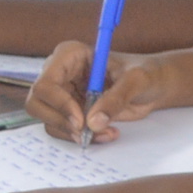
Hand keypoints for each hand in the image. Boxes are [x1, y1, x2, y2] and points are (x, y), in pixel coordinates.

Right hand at [28, 41, 192, 144]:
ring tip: (106, 132)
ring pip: (48, 120)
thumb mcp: (137, 80)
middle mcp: (60, 73)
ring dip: (73, 133)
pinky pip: (62, 129)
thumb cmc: (147, 73)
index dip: (59, 104)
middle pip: (37, 103)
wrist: (154, 86)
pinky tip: (104, 134)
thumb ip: (116, 98)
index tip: (81, 120)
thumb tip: (93, 123)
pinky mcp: (69, 111)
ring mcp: (62, 93)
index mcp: (70, 55)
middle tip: (87, 132)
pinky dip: (79, 137)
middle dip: (61, 121)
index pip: (45, 82)